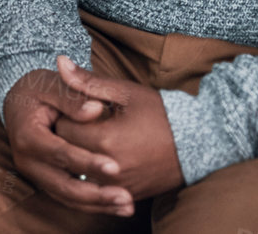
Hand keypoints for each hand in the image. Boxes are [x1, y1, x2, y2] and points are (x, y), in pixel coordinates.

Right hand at [3, 67, 133, 216]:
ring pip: (67, 197)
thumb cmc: (38, 90)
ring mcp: (35, 173)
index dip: (87, 162)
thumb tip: (95, 110)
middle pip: (63, 185)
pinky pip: (69, 198)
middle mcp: (27, 160)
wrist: (19, 100)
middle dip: (96, 194)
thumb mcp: (52, 85)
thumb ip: (73, 97)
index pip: (60, 153)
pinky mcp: (45, 180)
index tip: (115, 167)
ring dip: (98, 204)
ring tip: (127, 206)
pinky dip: (92, 204)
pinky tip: (115, 205)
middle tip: (126, 197)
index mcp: (27, 136)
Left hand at [52, 54, 183, 201]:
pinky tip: (107, 154)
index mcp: (106, 139)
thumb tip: (59, 63)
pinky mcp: (128, 195)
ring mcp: (119, 185)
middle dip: (70, 135)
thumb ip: (87, 81)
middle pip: (67, 151)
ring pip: (81, 171)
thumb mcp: (124, 92)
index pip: (62, 128)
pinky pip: (99, 185)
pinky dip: (96, 171)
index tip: (75, 108)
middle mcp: (109, 168)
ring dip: (81, 155)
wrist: (198, 142)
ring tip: (96, 137)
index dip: (65, 115)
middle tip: (84, 122)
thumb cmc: (160, 113)